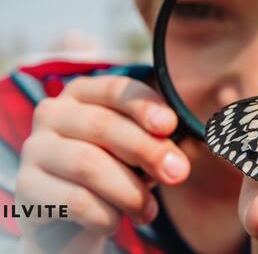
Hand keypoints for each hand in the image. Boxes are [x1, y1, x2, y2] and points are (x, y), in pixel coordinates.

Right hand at [16, 76, 190, 248]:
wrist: (72, 216)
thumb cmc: (112, 171)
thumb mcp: (136, 151)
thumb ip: (155, 144)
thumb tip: (177, 159)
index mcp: (84, 93)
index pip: (116, 89)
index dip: (144, 105)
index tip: (169, 125)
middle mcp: (54, 112)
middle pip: (104, 126)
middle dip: (148, 151)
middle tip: (177, 173)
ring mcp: (36, 148)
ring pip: (89, 164)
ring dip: (130, 191)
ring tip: (148, 210)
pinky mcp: (26, 186)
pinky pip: (75, 200)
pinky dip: (105, 215)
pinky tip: (115, 221)